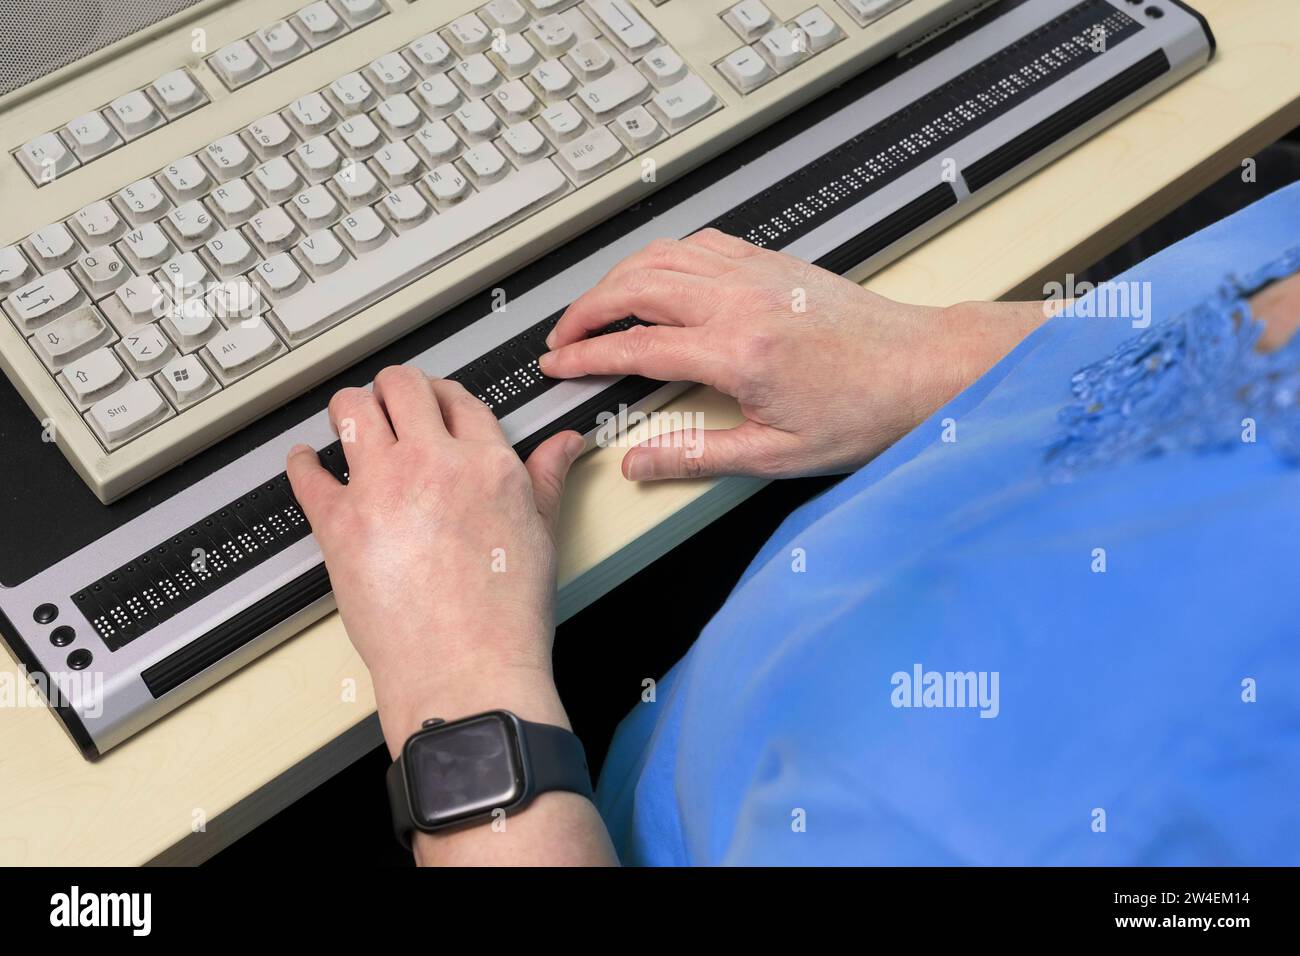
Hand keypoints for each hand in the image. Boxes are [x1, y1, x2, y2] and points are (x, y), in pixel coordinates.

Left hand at [286, 366, 584, 753]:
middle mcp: (432, 464)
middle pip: (401, 387)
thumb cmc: (505, 617)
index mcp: (487, 464)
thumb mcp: (541, 537)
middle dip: (393, 388)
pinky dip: (302, 462)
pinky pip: (307, 474)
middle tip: (388, 400)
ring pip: (352, 410)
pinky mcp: (338, 524)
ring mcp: (381, 489)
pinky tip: (306, 461)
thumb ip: (546, 479)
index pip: (458, 399)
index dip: (443, 395)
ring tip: (350, 417)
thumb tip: (563, 445)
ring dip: (349, 407)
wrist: (466, 670)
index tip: (434, 404)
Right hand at [540, 228, 1046, 479]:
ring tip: (595, 308)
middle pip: (635, 287)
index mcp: (737, 352)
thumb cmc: (865, 411)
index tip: (557, 366)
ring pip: (662, 256)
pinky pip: (700, 244)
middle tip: (563, 338)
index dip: (585, 356)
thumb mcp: (778, 455)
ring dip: (617, 278)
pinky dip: (663, 257)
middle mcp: (741, 301)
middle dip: (585, 310)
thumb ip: (698, 456)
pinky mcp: (772, 263)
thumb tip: (640, 463)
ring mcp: (756, 274)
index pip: (636, 346)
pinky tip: (655, 276)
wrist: (923, 369)